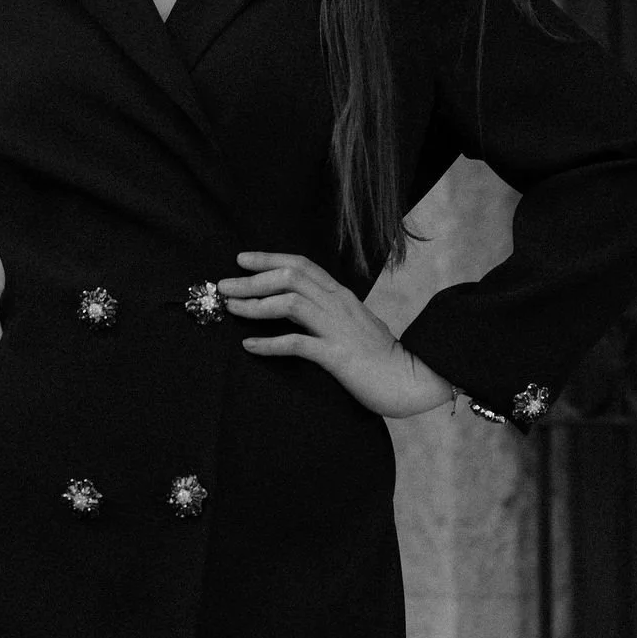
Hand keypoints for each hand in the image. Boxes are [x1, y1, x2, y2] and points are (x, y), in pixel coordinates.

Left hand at [217, 251, 453, 418]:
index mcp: (341, 294)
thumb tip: (296, 305)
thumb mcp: (353, 322)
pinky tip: (249, 346)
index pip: (302, 264)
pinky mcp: (338, 355)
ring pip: (290, 304)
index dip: (269, 258)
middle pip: (290, 278)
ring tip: (232, 308)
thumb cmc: (379, 354)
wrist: (412, 379)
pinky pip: (298, 344)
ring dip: (255, 305)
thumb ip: (329, 310)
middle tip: (224, 286)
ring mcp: (338, 328)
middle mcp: (338, 304)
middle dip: (252, 280)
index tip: (241, 259)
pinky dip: (269, 343)